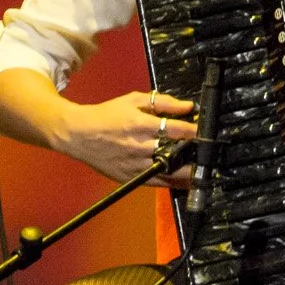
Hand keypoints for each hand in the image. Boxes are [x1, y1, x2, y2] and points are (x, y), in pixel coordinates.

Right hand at [51, 90, 195, 184]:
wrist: (78, 134)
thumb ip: (162, 102)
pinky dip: (172, 182)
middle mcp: (137, 146)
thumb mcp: (133, 101)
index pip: (173, 129)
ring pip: (167, 171)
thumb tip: (187, 106)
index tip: (204, 132)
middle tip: (207, 154)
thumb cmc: (106, 115)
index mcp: (139, 124)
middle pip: (173, 152)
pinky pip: (155, 183)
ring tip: (202, 170)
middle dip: (192, 153)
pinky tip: (185, 181)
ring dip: (187, 171)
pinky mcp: (129, 177)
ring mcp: (133, 164)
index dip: (192, 131)